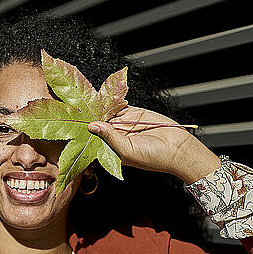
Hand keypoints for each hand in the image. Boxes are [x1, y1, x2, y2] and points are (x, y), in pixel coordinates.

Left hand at [87, 105, 220, 183]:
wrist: (177, 149)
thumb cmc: (153, 157)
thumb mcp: (127, 150)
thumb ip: (109, 137)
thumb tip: (93, 125)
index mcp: (111, 150)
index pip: (94, 139)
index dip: (85, 131)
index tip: (75, 123)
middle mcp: (116, 137)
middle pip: (99, 124)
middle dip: (90, 116)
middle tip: (78, 107)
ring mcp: (125, 124)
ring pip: (109, 113)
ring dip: (100, 107)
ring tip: (89, 99)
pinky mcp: (135, 114)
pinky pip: (121, 106)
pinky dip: (114, 100)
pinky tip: (105, 96)